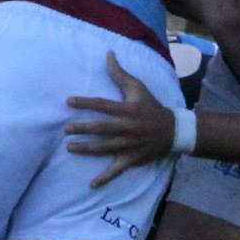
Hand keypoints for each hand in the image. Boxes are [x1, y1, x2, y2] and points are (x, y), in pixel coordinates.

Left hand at [66, 53, 176, 186]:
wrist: (174, 131)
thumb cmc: (151, 107)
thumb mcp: (138, 88)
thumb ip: (120, 74)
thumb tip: (108, 54)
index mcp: (128, 110)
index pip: (103, 105)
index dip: (85, 103)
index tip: (69, 101)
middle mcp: (128, 128)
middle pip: (102, 128)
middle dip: (82, 129)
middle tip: (66, 129)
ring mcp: (130, 145)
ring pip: (105, 148)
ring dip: (86, 149)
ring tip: (69, 147)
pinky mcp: (133, 159)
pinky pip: (117, 170)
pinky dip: (105, 178)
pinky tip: (92, 184)